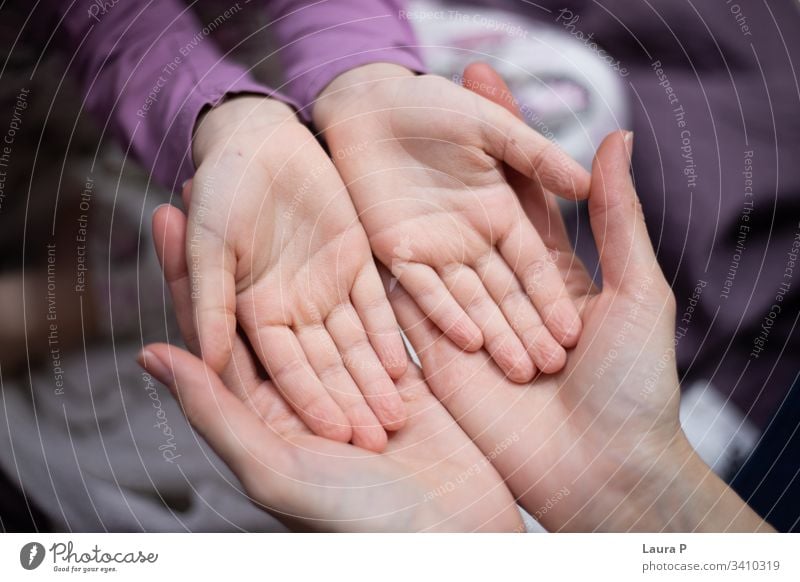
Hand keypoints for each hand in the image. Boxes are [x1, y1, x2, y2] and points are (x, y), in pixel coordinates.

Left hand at [141, 204, 522, 531]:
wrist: (464, 541)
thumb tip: (150, 352)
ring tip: (273, 186)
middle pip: (256, 304)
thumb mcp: (280, 472)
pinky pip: (373, 314)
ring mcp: (352, 378)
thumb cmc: (365, 524)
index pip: (211, 334)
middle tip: (215, 180)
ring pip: (313, 300)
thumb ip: (217, 414)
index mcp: (260, 417)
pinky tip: (346, 221)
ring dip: (290, 243)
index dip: (186, 274)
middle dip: (235, 246)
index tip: (171, 212)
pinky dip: (358, 269)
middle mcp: (301, 393)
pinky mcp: (401, 372)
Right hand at [187, 96, 407, 450]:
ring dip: (375, 376)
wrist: (257, 139)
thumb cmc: (220, 187)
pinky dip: (389, 332)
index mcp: (251, 312)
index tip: (336, 433)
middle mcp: (291, 309)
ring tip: (400, 413)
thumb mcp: (209, 243)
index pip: (284, 368)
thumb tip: (206, 359)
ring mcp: (325, 287)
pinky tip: (408, 361)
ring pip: (354, 342)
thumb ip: (211, 301)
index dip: (309, 399)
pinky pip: (376, 304)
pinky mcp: (354, 262)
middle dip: (350, 400)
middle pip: (325, 365)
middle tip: (381, 436)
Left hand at [313, 64, 591, 382]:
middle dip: (528, 327)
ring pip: (468, 300)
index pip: (535, 265)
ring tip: (521, 369)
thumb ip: (536, 156)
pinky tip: (468, 342)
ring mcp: (433, 249)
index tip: (575, 330)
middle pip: (505, 292)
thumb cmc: (433, 104)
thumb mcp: (491, 127)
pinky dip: (443, 315)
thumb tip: (589, 176)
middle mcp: (471, 239)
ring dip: (493, 333)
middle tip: (551, 366)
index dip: (553, 296)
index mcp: (500, 212)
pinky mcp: (395, 252)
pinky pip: (420, 291)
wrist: (368, 100)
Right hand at [389, 64, 769, 531]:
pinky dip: (393, 270)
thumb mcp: (639, 290)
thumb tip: (616, 136)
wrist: (600, 473)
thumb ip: (616, 217)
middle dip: (448, 161)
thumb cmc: (634, 382)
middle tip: (418, 105)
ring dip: (412, 204)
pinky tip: (363, 216)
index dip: (502, 142)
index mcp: (555, 272)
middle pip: (470, 215)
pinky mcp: (442, 358)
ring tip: (380, 149)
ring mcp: (472, 324)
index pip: (522, 194)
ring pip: (438, 256)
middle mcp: (507, 292)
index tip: (478, 85)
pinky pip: (413, 308)